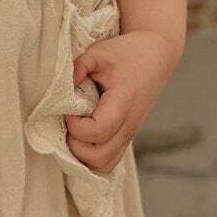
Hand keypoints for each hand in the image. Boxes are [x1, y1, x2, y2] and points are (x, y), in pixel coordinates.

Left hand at [62, 29, 181, 176]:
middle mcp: (129, 125)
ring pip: (104, 165)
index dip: (76, 126)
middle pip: (100, 158)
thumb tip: (59, 89)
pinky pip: (109, 159)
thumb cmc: (127, 53)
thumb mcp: (98, 52)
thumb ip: (77, 68)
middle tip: (69, 124)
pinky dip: (92, 156)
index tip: (69, 110)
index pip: (98, 131)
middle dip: (76, 146)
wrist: (156, 55)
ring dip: (83, 155)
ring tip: (75, 131)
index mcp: (123, 103)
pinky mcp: (127, 136)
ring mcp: (130, 133)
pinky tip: (83, 136)